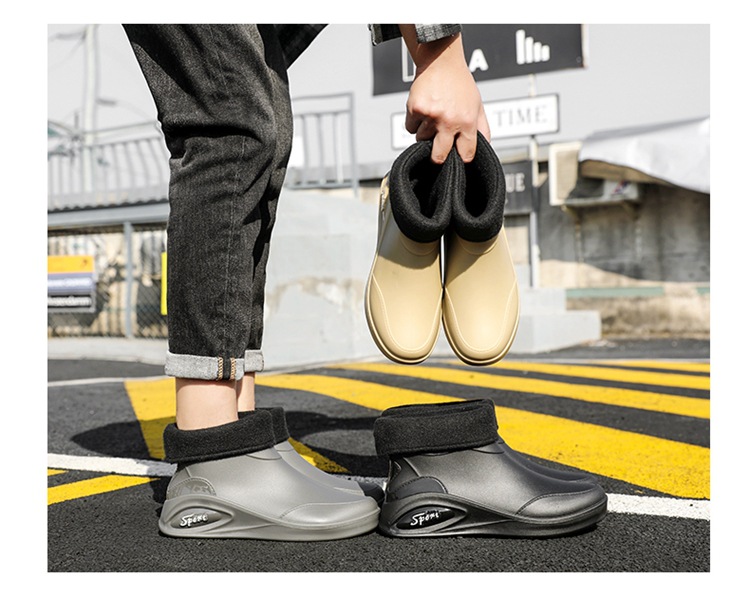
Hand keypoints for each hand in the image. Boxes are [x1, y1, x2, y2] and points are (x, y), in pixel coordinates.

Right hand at [400, 27, 490, 163]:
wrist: (441, 61)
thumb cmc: (460, 83)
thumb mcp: (477, 105)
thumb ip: (482, 129)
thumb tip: (484, 148)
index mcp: (467, 121)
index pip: (466, 153)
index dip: (461, 156)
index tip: (458, 154)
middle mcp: (449, 120)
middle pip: (439, 156)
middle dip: (438, 156)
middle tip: (437, 149)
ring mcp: (431, 115)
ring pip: (421, 139)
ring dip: (425, 132)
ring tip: (432, 115)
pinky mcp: (415, 109)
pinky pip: (410, 128)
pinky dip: (414, 122)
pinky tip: (423, 109)